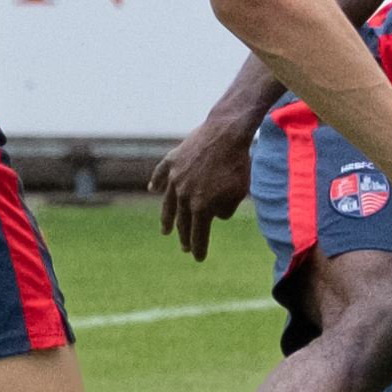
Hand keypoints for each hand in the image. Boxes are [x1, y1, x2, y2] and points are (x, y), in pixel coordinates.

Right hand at [151, 112, 260, 261]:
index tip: (198, 258)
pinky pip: (161, 174)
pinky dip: (156, 182)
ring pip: (168, 202)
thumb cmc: (237, 164)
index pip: (198, 234)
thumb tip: (215, 215)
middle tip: (185, 247)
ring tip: (165, 230)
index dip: (199, 247)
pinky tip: (152, 189)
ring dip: (166, 218)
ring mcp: (175, 177)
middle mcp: (183, 195)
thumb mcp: (239, 193)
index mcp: (201, 207)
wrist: (226, 133)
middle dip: (184, 237)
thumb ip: (226, 209)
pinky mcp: (172, 160)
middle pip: (182, 221)